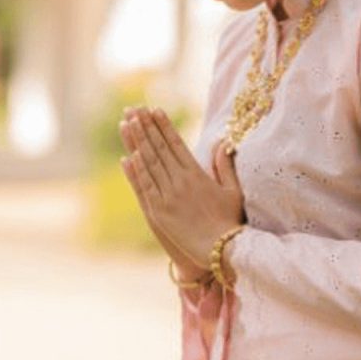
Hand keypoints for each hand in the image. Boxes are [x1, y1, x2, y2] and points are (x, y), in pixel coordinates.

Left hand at [120, 107, 242, 268]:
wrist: (220, 250)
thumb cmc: (230, 221)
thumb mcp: (233, 190)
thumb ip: (225, 165)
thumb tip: (223, 142)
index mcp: (197, 174)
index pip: (176, 143)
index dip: (164, 125)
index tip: (155, 110)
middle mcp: (180, 181)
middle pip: (158, 148)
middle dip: (145, 127)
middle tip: (134, 109)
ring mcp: (168, 196)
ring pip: (148, 163)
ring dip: (136, 142)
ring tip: (127, 123)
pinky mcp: (158, 211)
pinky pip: (144, 186)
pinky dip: (135, 171)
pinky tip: (128, 156)